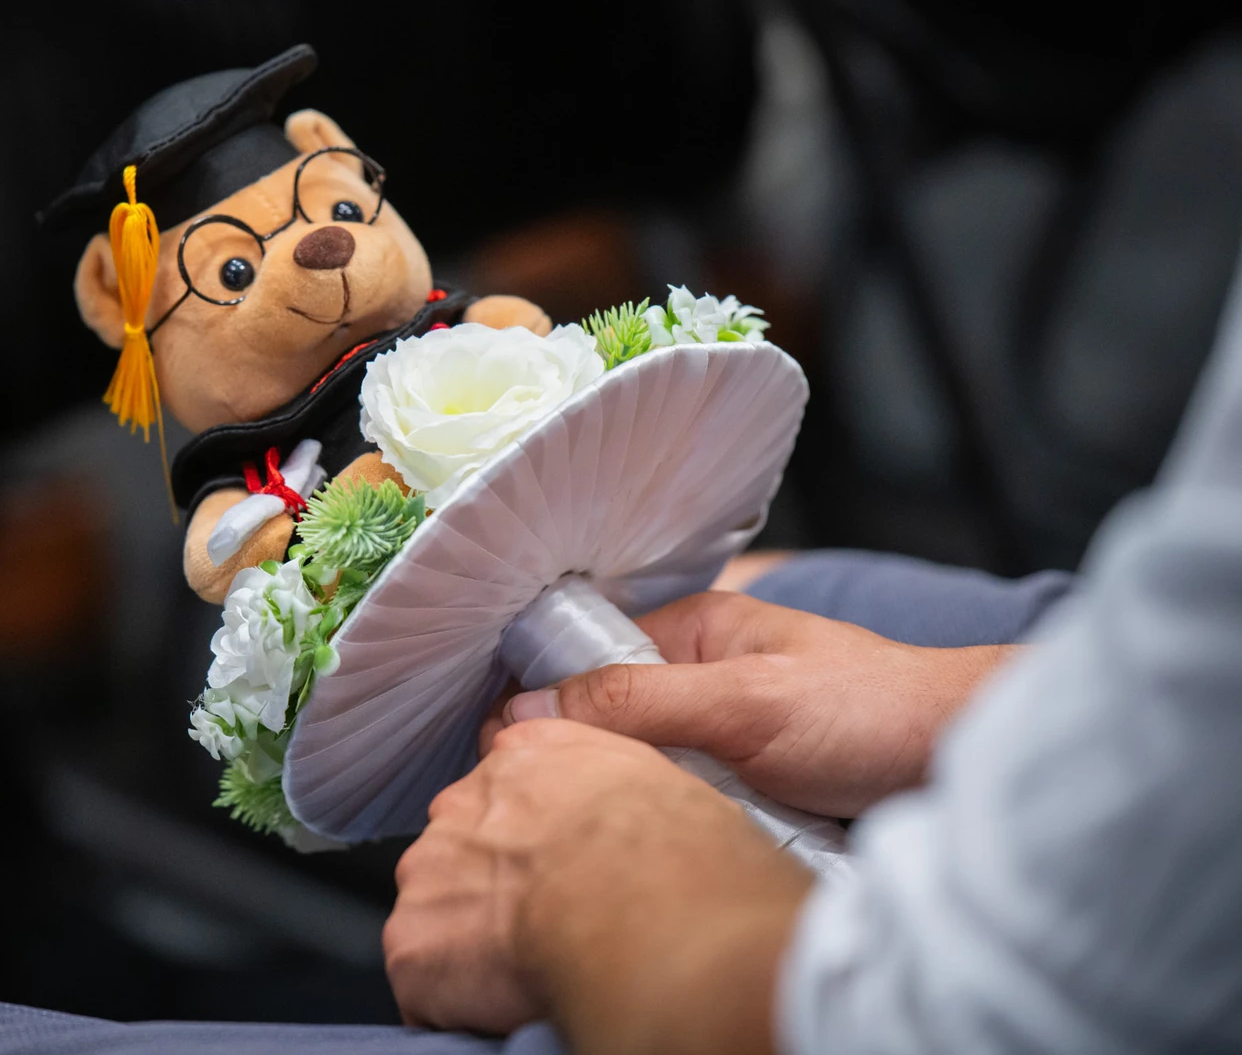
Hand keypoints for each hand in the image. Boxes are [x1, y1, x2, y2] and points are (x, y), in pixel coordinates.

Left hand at [385, 718, 809, 1050]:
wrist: (645, 910)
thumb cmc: (678, 855)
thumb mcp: (658, 779)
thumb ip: (613, 783)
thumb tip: (628, 813)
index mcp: (525, 756)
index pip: (506, 794)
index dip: (527, 843)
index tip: (551, 873)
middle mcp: (462, 801)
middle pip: (460, 851)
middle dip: (490, 890)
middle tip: (544, 927)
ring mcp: (428, 870)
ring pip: (436, 915)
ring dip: (469, 945)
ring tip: (529, 971)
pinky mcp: (412, 944)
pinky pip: (423, 983)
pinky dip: (454, 1004)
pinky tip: (503, 1008)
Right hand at [490, 591, 1012, 816]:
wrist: (967, 764)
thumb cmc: (873, 712)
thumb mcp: (743, 703)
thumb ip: (637, 702)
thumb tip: (526, 706)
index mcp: (692, 631)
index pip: (583, 656)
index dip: (541, 699)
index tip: (508, 747)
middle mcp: (697, 680)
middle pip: (606, 721)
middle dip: (588, 759)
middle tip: (567, 798)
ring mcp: (720, 737)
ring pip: (641, 770)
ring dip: (635, 798)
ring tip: (623, 823)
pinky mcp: (743, 792)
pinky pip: (680, 807)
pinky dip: (673, 823)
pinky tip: (666, 843)